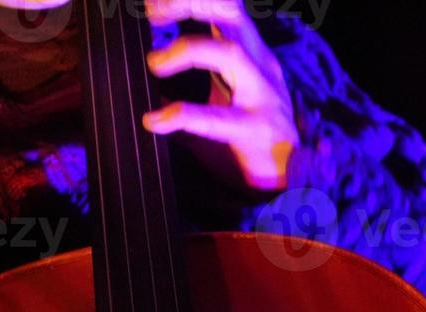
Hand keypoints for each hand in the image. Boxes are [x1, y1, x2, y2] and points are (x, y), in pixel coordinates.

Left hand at [143, 0, 300, 191]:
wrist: (287, 181)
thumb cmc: (248, 136)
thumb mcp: (221, 95)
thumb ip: (188, 78)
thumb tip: (138, 71)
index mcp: (250, 51)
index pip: (224, 6)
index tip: (152, 5)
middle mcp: (259, 64)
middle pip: (231, 12)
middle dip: (191, 3)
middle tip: (152, 12)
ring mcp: (262, 95)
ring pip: (230, 53)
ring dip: (187, 50)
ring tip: (154, 63)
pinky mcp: (255, 129)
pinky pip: (219, 118)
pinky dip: (183, 115)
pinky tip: (156, 120)